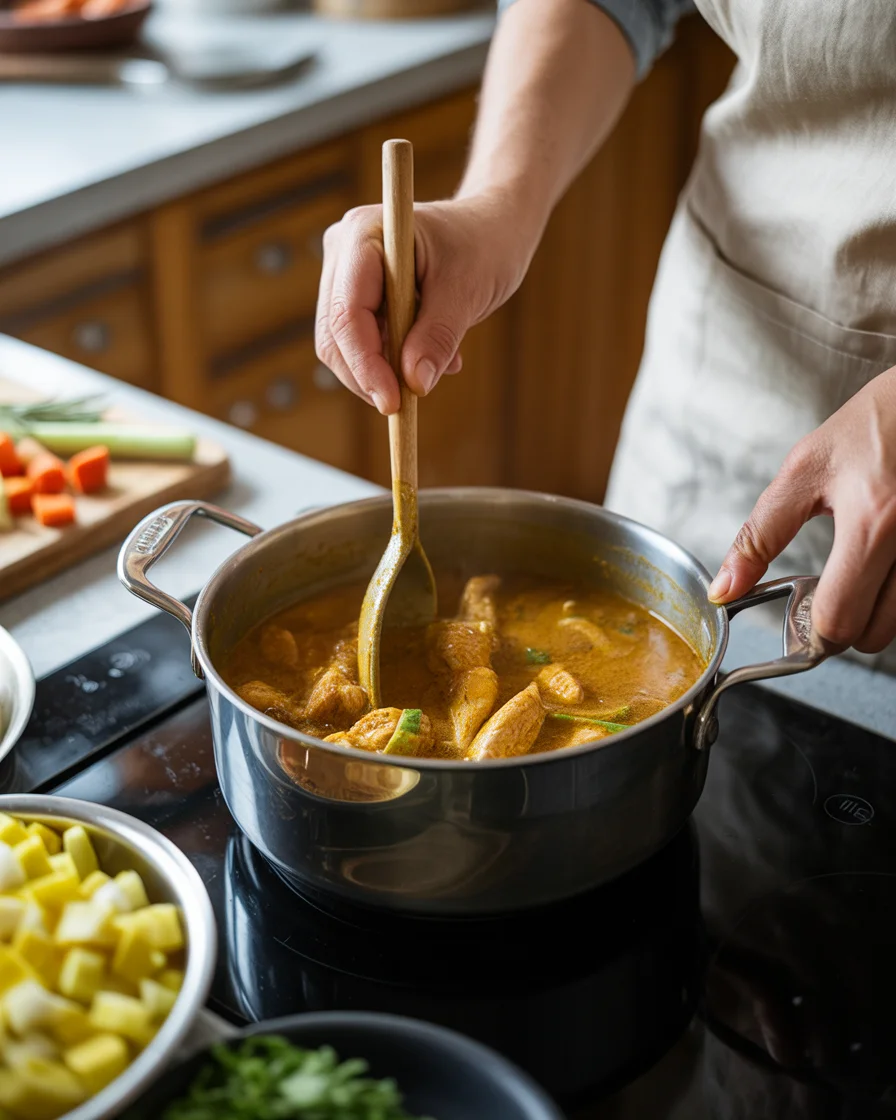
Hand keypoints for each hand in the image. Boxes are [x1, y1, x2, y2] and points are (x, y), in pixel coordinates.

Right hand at [315, 193, 534, 413]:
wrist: (491, 229)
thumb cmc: (483, 246)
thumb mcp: (468, 291)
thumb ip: (439, 336)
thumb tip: (415, 383)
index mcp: (363, 234)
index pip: (347, 312)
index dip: (365, 363)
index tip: (393, 402)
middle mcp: (343, 251)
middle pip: (335, 334)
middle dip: (368, 375)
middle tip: (410, 401)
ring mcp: (344, 274)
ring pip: (342, 346)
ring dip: (383, 371)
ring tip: (439, 363)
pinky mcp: (356, 297)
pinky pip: (359, 344)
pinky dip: (390, 363)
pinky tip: (430, 355)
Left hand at [709, 366, 895, 652]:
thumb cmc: (877, 422)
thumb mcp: (806, 470)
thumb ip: (761, 535)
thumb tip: (724, 590)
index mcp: (874, 521)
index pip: (838, 619)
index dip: (812, 630)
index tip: (803, 618)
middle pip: (874, 635)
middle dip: (846, 626)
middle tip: (834, 595)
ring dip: (877, 613)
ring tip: (864, 573)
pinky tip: (887, 565)